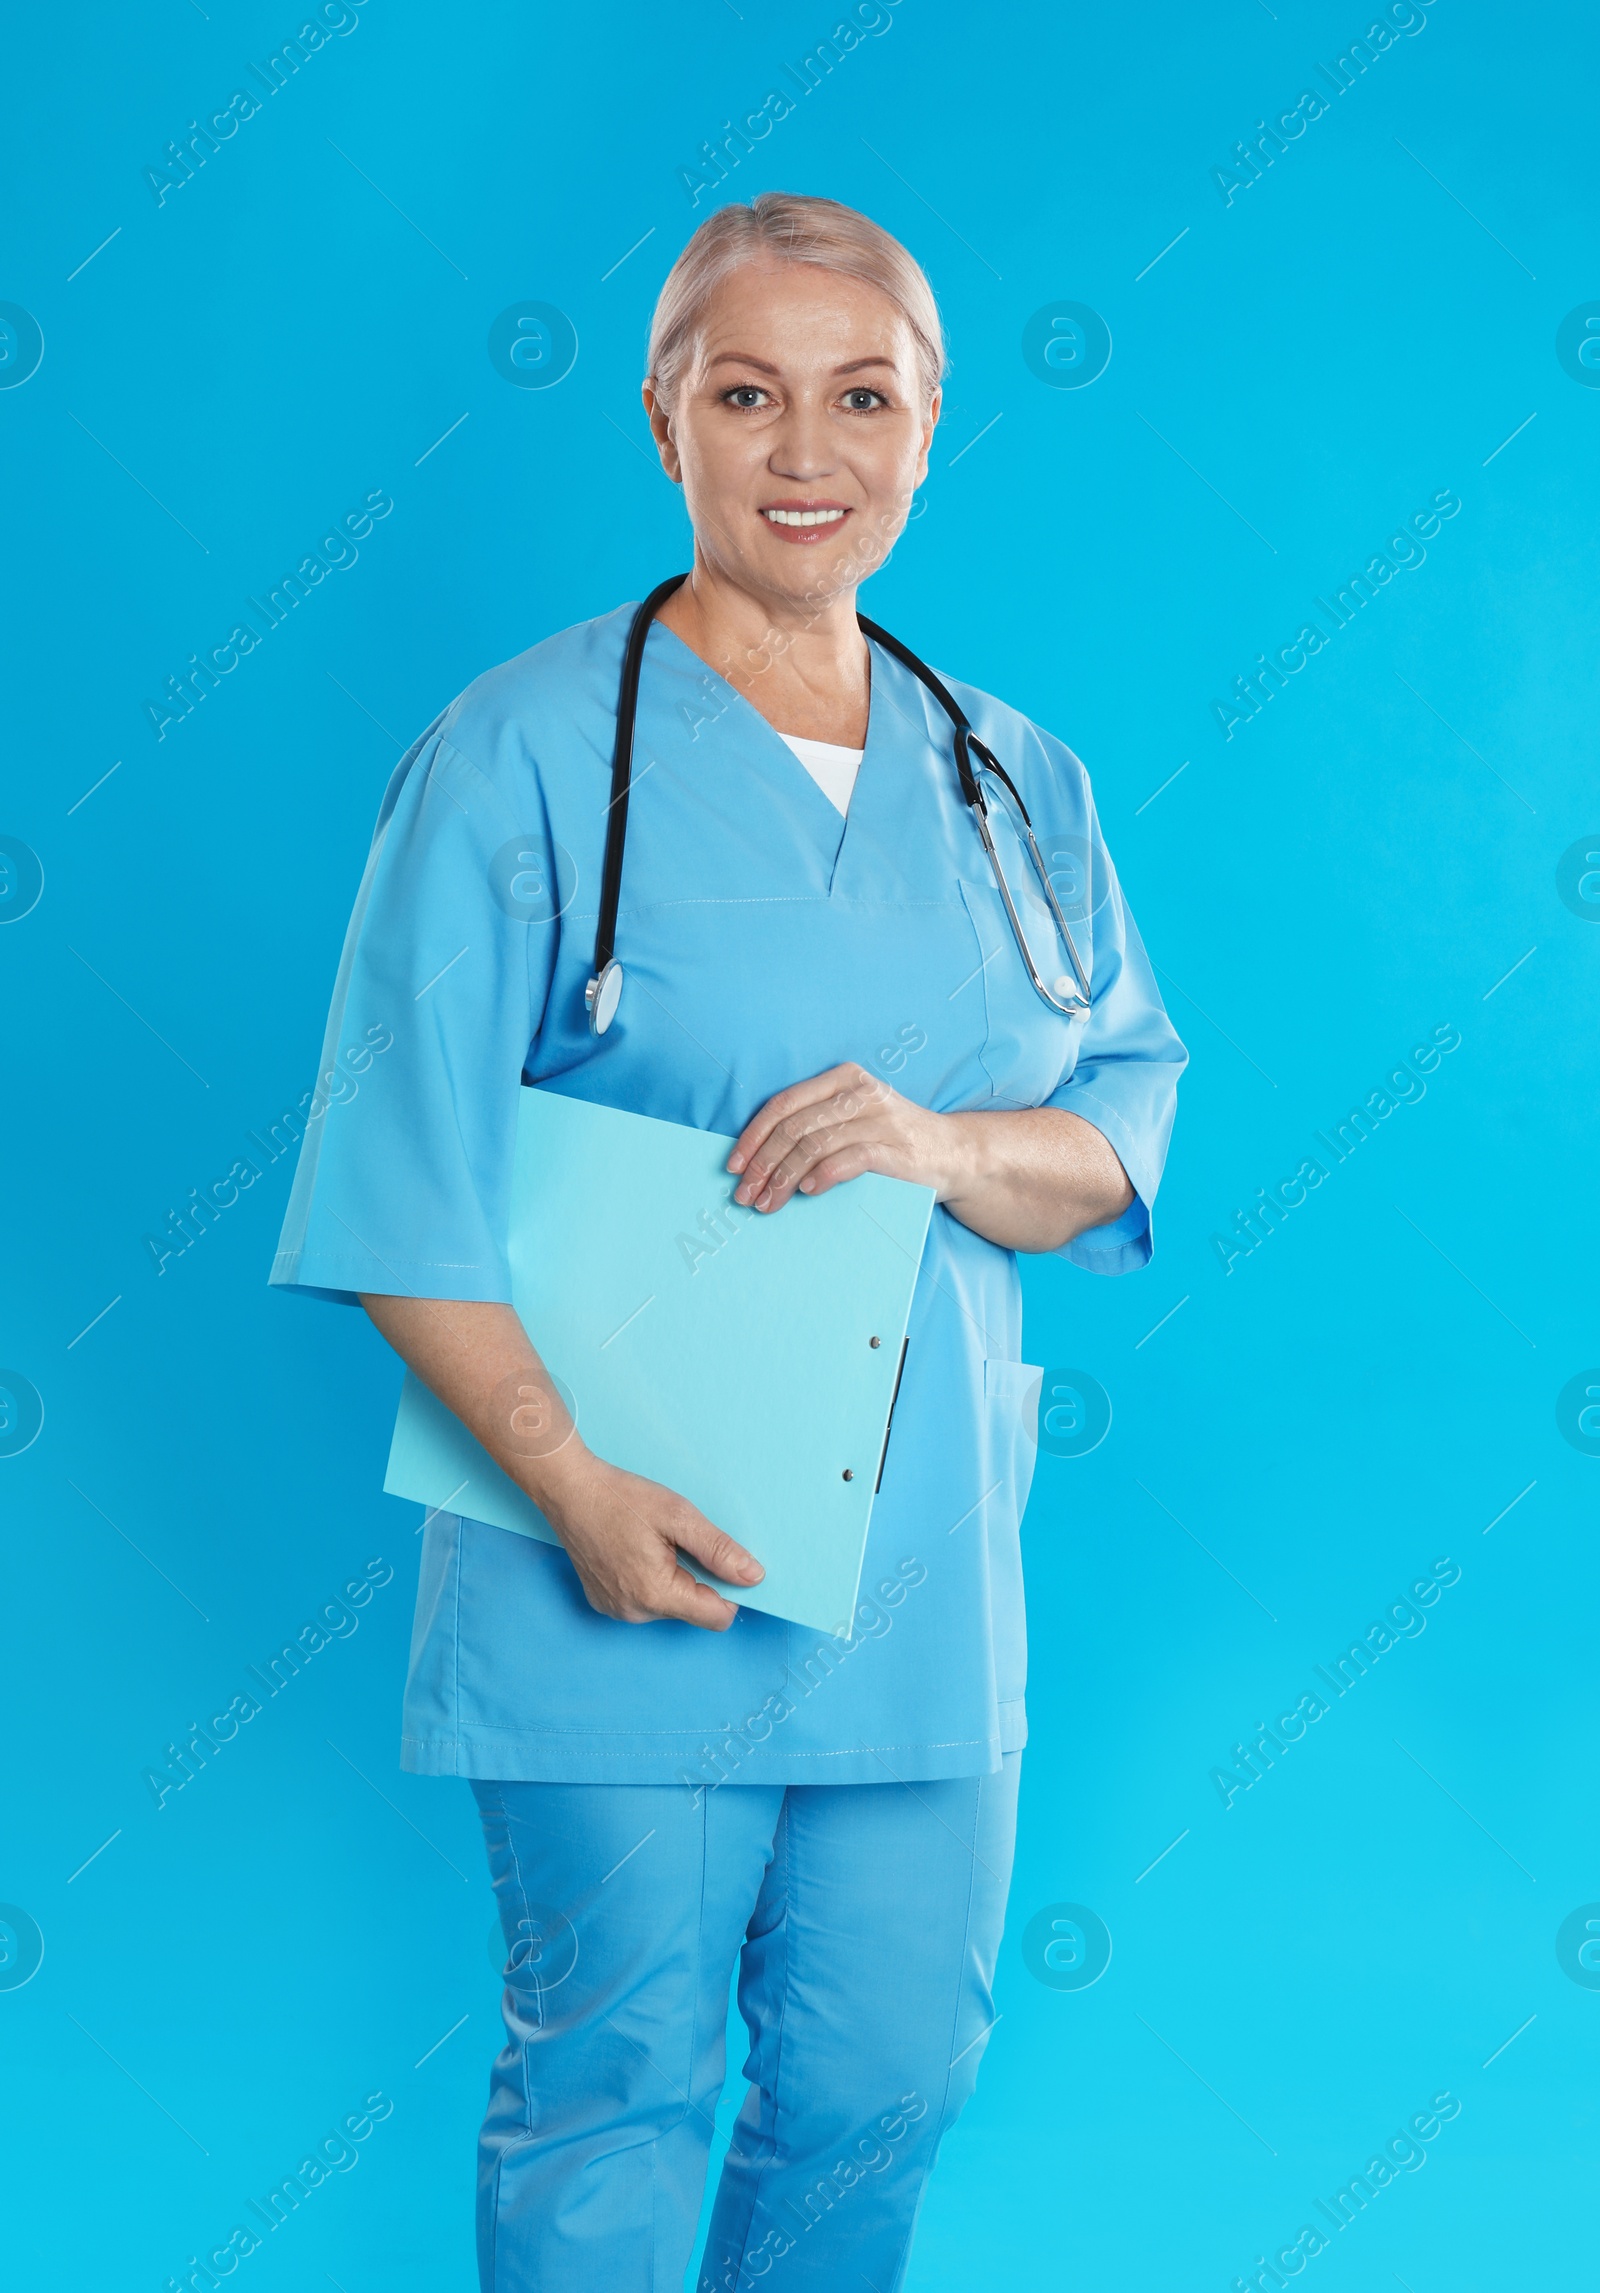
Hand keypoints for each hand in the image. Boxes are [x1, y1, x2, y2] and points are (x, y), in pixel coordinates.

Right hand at [536, 1447, 764, 1630]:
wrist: (569, 1489)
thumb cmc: (622, 1498)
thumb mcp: (679, 1516)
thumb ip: (719, 1550)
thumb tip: (753, 1577)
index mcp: (656, 1595)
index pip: (717, 1617)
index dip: (730, 1591)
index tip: (722, 1560)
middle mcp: (634, 1613)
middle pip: (692, 1610)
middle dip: (698, 1579)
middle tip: (679, 1541)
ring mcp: (615, 1610)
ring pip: (669, 1606)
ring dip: (674, 1579)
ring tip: (654, 1543)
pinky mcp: (603, 1602)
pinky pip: (644, 1602)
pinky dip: (651, 1581)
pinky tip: (636, 1552)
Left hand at [727, 1063, 965, 1212]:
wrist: (955, 1154)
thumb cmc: (893, 1141)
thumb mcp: (853, 1119)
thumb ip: (815, 1126)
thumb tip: (757, 1158)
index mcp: (842, 1079)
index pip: (783, 1105)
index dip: (752, 1137)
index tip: (733, 1166)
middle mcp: (860, 1093)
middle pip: (793, 1127)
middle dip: (762, 1164)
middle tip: (745, 1194)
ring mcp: (880, 1119)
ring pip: (814, 1145)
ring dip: (784, 1178)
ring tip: (768, 1203)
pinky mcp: (896, 1149)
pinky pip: (849, 1159)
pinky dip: (823, 1176)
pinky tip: (807, 1192)